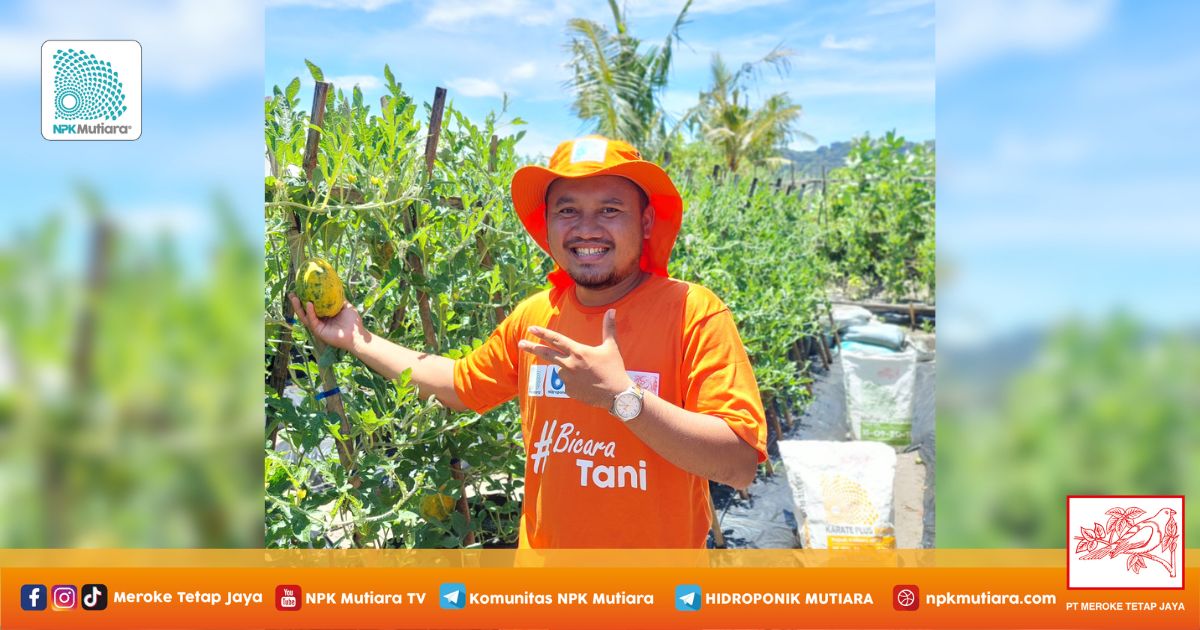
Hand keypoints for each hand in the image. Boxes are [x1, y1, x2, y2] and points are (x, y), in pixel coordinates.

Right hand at [289, 294, 368, 351]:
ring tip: (294, 297)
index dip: (306, 297)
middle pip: (305, 310)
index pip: (312, 305)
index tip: (300, 289)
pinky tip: (308, 304)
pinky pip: (312, 321)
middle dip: (297, 302)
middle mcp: (319, 320)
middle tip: (291, 293)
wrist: (357, 335)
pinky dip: (310, 312)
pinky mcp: (318, 331)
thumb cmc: (353, 322)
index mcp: (325, 314)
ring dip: (298, 307)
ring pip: (305, 316)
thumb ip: (339, 299)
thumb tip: (334, 287)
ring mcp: (318, 326)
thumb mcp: (346, 306)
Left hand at [517, 309, 631, 408]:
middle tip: (520, 343)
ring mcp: (567, 379)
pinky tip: (588, 384)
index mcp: (578, 351)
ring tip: (589, 375)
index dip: (543, 333)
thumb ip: (609, 328)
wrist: (617, 395)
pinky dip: (574, 382)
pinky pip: (567, 383)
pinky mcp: (569, 391)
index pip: (556, 339)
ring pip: (562, 369)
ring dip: (570, 369)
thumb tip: (612, 310)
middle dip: (532, 347)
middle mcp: (569, 364)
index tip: (531, 328)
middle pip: (546, 353)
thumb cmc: (614, 369)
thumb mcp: (611, 347)